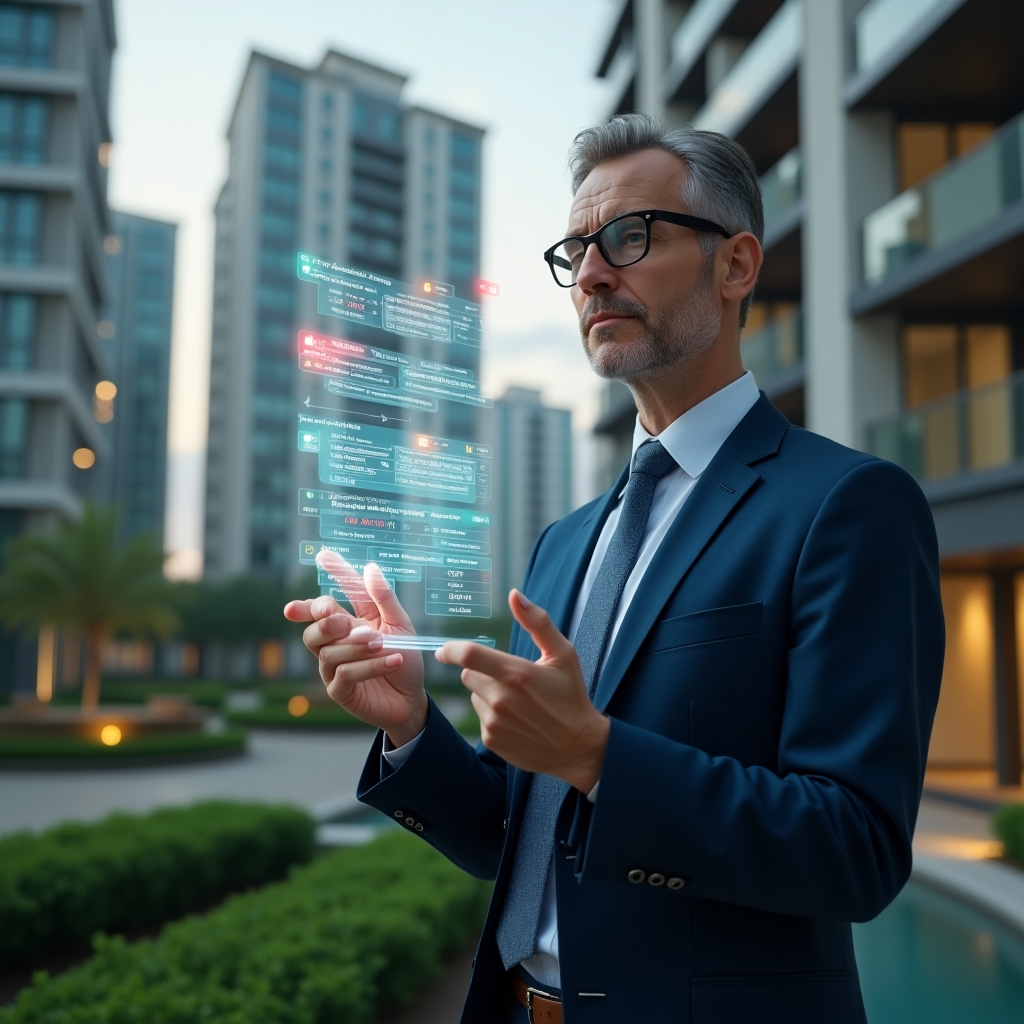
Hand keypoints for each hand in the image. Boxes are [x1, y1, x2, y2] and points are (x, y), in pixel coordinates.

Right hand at [283, 552, 426, 745]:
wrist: (412, 699)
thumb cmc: (405, 659)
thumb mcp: (401, 625)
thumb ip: (384, 598)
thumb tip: (370, 568)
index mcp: (351, 622)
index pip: (335, 597)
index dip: (330, 577)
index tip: (323, 556)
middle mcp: (337, 643)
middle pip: (314, 627)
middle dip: (324, 619)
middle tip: (341, 619)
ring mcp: (334, 668)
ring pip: (328, 651)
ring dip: (356, 645)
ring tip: (383, 643)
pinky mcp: (340, 691)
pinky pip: (344, 674)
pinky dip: (369, 665)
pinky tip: (392, 661)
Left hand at [436, 590, 609, 792]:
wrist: (578, 746)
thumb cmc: (571, 696)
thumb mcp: (563, 654)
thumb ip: (537, 622)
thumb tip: (515, 595)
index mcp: (516, 673)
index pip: (469, 655)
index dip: (451, 649)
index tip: (443, 650)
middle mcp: (501, 699)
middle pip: (469, 675)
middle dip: (483, 672)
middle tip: (510, 679)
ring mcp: (494, 722)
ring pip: (474, 696)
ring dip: (488, 694)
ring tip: (518, 702)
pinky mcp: (492, 740)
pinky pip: (480, 718)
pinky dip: (493, 715)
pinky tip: (517, 720)